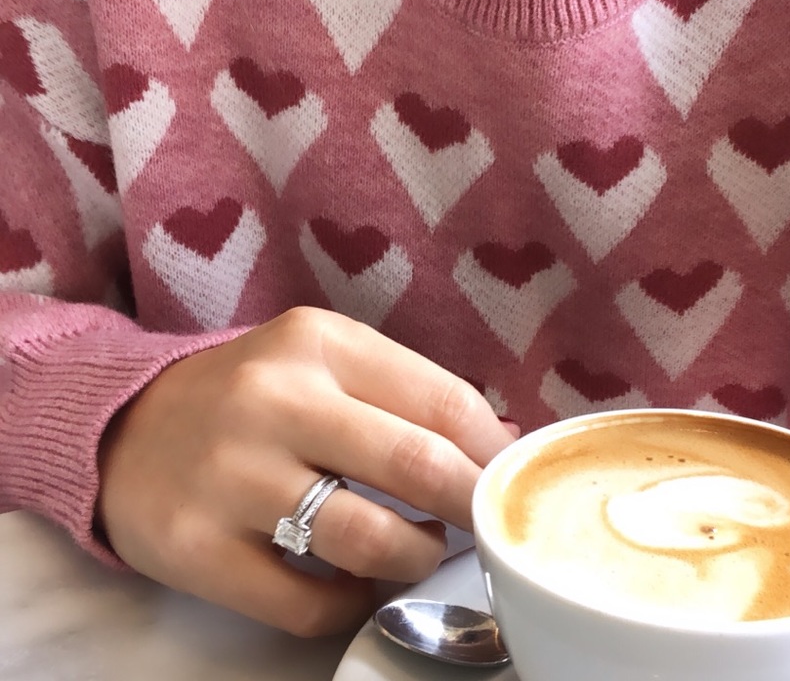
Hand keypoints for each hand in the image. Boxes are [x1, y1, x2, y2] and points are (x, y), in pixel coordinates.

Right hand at [97, 307, 515, 635]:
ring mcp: (231, 478)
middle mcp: (275, 401)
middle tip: (488, 521)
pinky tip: (358, 583)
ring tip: (420, 547)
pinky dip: (353, 602)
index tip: (508, 476)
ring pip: (368, 540)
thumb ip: (405, 391)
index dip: (492, 449)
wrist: (125, 427)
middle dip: (473, 503)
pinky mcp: (198, 550)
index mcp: (317, 343)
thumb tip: (498, 441)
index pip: (441, 399)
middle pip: (416, 463)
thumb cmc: (251, 392)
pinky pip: (307, 603)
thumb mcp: (323, 361)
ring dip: (417, 556)